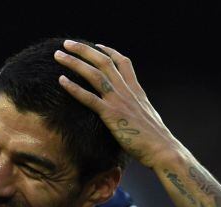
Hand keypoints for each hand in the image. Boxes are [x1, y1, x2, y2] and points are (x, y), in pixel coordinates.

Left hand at [54, 40, 184, 167]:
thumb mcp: (148, 118)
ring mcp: (119, 101)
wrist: (162, 149)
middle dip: (84, 50)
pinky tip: (61, 80)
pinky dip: (74, 88)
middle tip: (67, 43)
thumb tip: (135, 113)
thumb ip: (138, 110)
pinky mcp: (111, 115)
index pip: (123, 62)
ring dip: (74, 62)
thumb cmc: (156, 141)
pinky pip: (89, 98)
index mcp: (137, 91)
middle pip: (104, 61)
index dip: (109, 51)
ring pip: (94, 74)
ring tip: (58, 55)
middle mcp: (127, 91)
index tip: (97, 45)